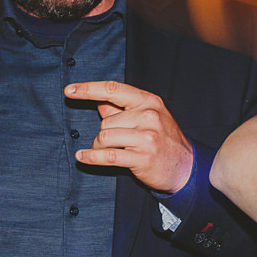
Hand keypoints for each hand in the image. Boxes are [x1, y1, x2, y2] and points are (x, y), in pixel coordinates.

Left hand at [64, 80, 193, 192]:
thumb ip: (123, 110)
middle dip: (103, 133)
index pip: (113, 89)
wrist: (186, 167)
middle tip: (112, 142)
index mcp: (149, 101)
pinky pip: (108, 155)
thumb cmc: (164, 140)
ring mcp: (147, 137)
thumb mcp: (148, 118)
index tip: (69, 90)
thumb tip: (99, 102)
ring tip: (107, 152)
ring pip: (105, 137)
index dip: (88, 89)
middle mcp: (149, 116)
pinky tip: (82, 157)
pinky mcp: (143, 157)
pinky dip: (92, 157)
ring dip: (98, 147)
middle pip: (106, 120)